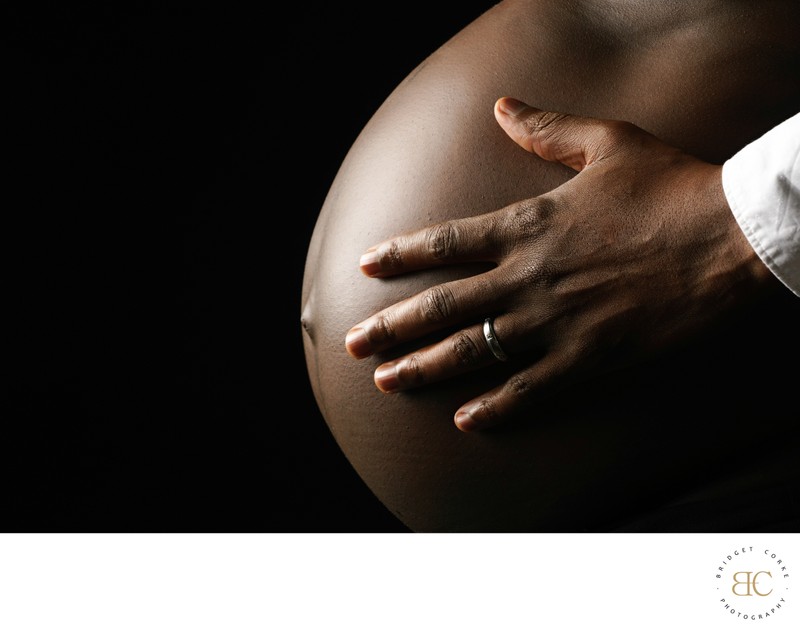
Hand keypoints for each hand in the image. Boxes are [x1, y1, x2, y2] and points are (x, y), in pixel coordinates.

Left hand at [345, 97, 773, 431]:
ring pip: (472, 350)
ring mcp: (554, 321)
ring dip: (424, 368)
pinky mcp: (588, 357)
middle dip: (392, 326)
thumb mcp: (607, 142)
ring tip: (386, 382)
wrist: (730, 237)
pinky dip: (496, 407)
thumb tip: (502, 106)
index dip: (400, 255)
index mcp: (527, 225)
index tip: (366, 267)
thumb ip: (546, 129)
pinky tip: (465, 421)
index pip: (445, 242)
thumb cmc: (670, 187)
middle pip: (442, 304)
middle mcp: (528, 276)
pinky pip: (530, 388)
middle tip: (353, 344)